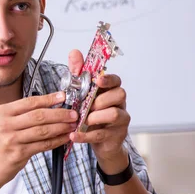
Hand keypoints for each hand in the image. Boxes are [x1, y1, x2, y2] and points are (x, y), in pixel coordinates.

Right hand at [0, 91, 77, 183]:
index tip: (63, 96)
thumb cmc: (2, 141)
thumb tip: (52, 105)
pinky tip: (65, 137)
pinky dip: (57, 140)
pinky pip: (43, 144)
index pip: (30, 102)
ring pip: (43, 130)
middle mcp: (5, 124)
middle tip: (74, 113)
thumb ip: (24, 114)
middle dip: (59, 114)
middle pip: (38, 116)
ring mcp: (11, 139)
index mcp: (2, 112)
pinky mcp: (19, 153)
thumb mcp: (6, 123)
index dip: (49, 99)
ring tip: (72, 125)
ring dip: (61, 127)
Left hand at [67, 50, 130, 172]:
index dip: (108, 79)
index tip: (97, 80)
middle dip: (100, 100)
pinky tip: (73, 136)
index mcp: (111, 91)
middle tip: (86, 106)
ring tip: (83, 121)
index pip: (116, 80)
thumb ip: (78, 74)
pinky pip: (102, 134)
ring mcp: (120, 120)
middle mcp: (119, 103)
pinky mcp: (115, 135)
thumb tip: (74, 52)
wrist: (98, 141)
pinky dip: (85, 135)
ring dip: (96, 117)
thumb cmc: (89, 113)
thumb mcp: (81, 93)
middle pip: (119, 94)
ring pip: (115, 114)